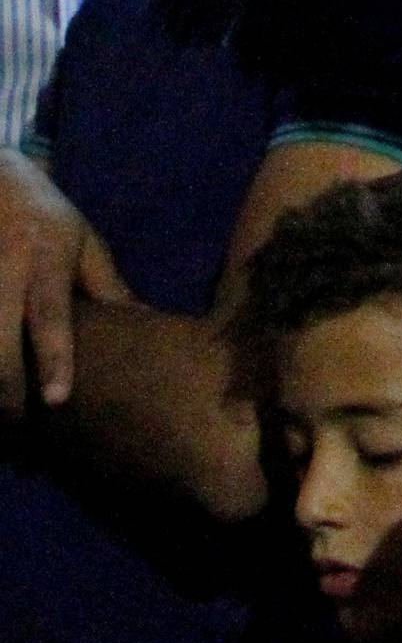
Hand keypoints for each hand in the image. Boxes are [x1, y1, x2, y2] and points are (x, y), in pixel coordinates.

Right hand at [0, 151, 126, 415]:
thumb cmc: (43, 215)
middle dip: (5, 390)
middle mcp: (3, 269)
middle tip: (16, 426)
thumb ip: (107, 284)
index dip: (54, 357)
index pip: (50, 314)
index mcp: (45, 256)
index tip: (56, 400)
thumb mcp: (82, 240)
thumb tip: (146, 324)